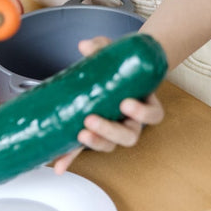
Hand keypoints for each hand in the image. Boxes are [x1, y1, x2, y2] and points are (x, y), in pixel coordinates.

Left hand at [51, 35, 164, 173]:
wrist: (110, 73)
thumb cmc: (116, 65)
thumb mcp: (111, 52)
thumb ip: (100, 47)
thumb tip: (85, 46)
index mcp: (142, 101)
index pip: (152, 114)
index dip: (142, 114)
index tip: (127, 104)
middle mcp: (130, 120)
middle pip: (129, 136)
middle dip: (110, 130)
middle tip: (92, 119)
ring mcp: (111, 128)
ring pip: (111, 145)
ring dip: (96, 142)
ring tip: (80, 134)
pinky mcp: (92, 133)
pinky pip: (84, 149)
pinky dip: (71, 157)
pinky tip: (58, 165)